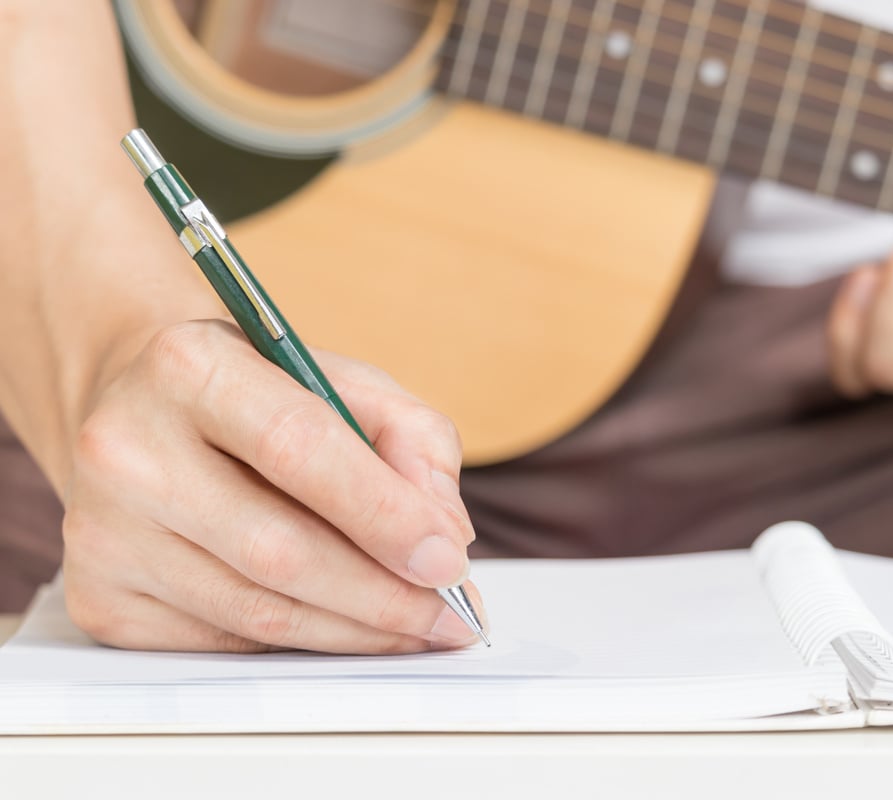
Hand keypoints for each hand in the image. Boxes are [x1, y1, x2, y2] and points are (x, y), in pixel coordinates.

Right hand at [61, 320, 484, 652]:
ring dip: (355, 630)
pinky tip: (348, 628)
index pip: (298, 449)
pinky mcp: (100, 597)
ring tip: (418, 627)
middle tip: (452, 616)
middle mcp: (127, 448)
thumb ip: (413, 439)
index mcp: (190, 367)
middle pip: (277, 549)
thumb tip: (445, 533)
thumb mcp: (343, 380)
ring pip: (256, 610)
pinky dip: (303, 640)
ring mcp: (103, 531)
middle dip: (383, 595)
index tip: (449, 561)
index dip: (383, 515)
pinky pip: (226, 640)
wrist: (143, 410)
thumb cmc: (259, 397)